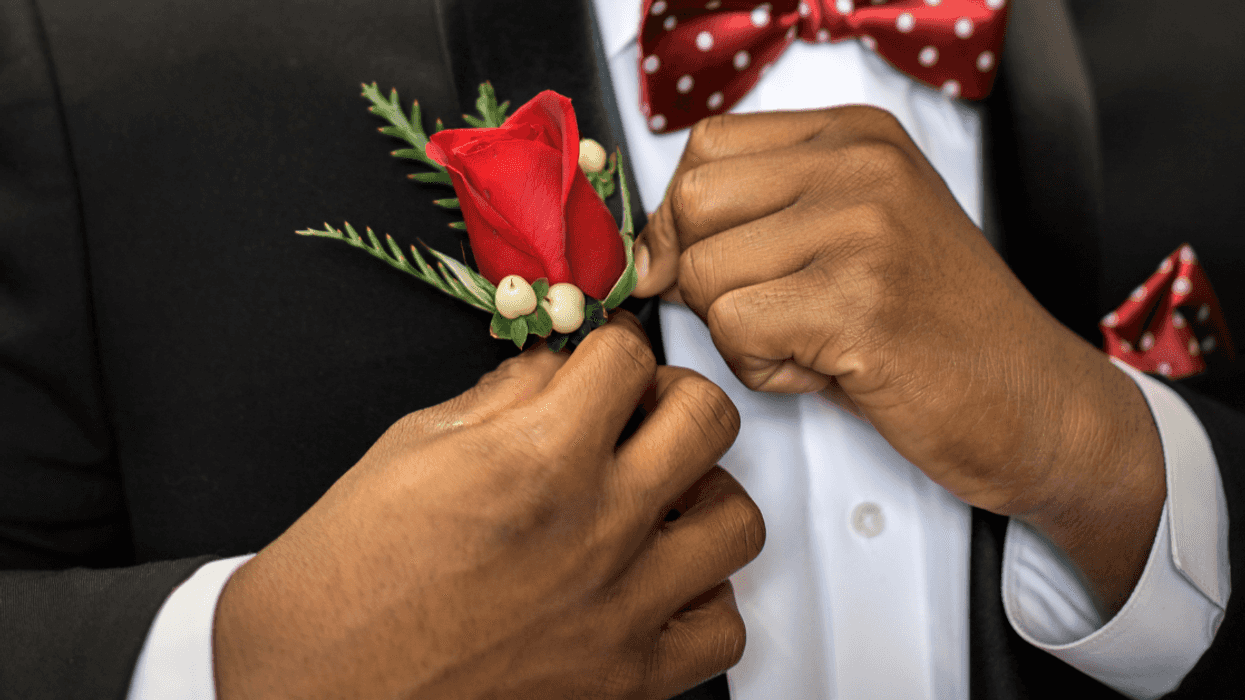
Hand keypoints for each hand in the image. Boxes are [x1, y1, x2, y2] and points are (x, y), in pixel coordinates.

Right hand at [212, 313, 761, 699]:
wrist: (309, 690)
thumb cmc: (340, 582)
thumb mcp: (409, 450)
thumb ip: (502, 400)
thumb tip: (553, 369)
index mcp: (535, 460)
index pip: (627, 357)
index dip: (613, 346)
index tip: (605, 361)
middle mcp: (594, 530)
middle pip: (706, 419)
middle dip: (676, 397)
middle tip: (644, 411)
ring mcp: (620, 610)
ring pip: (736, 520)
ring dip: (704, 495)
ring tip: (663, 499)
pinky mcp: (626, 681)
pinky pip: (722, 627)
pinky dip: (702, 598)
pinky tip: (660, 583)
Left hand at [633, 108, 1163, 614]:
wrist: (1036, 405)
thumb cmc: (935, 330)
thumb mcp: (849, 241)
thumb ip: (757, 220)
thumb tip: (643, 252)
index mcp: (857, 137)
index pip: (706, 148)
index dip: (688, 221)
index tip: (717, 268)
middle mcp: (862, 166)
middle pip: (692, 203)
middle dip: (707, 278)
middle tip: (773, 315)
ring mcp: (864, 229)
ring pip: (705, 274)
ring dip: (739, 331)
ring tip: (813, 344)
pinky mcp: (859, 304)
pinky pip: (735, 330)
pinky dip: (762, 369)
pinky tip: (826, 370)